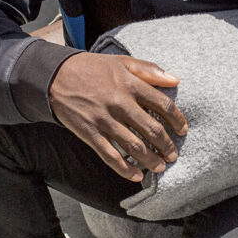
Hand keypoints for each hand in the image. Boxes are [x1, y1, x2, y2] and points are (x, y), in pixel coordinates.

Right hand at [48, 52, 187, 180]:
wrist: (55, 75)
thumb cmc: (92, 68)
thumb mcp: (122, 61)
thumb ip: (149, 70)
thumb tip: (175, 80)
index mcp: (130, 85)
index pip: (163, 105)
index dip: (177, 119)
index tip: (182, 130)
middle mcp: (120, 104)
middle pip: (152, 129)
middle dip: (167, 146)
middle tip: (173, 155)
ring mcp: (105, 120)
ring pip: (135, 146)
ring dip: (151, 160)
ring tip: (160, 167)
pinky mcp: (90, 134)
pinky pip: (111, 156)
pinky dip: (125, 169)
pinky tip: (136, 176)